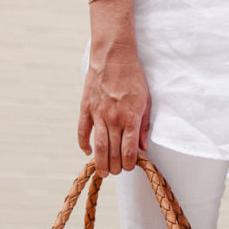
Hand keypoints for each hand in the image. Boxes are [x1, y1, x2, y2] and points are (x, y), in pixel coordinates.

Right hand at [77, 40, 151, 176]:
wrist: (114, 55)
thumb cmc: (133, 77)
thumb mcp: (146, 101)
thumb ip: (144, 126)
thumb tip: (143, 147)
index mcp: (130, 118)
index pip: (129, 151)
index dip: (130, 164)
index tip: (130, 167)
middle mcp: (113, 118)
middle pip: (113, 152)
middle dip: (116, 167)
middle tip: (117, 172)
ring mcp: (98, 114)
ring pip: (98, 146)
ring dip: (101, 162)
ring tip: (103, 172)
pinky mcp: (86, 107)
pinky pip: (82, 131)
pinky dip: (83, 144)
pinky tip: (87, 152)